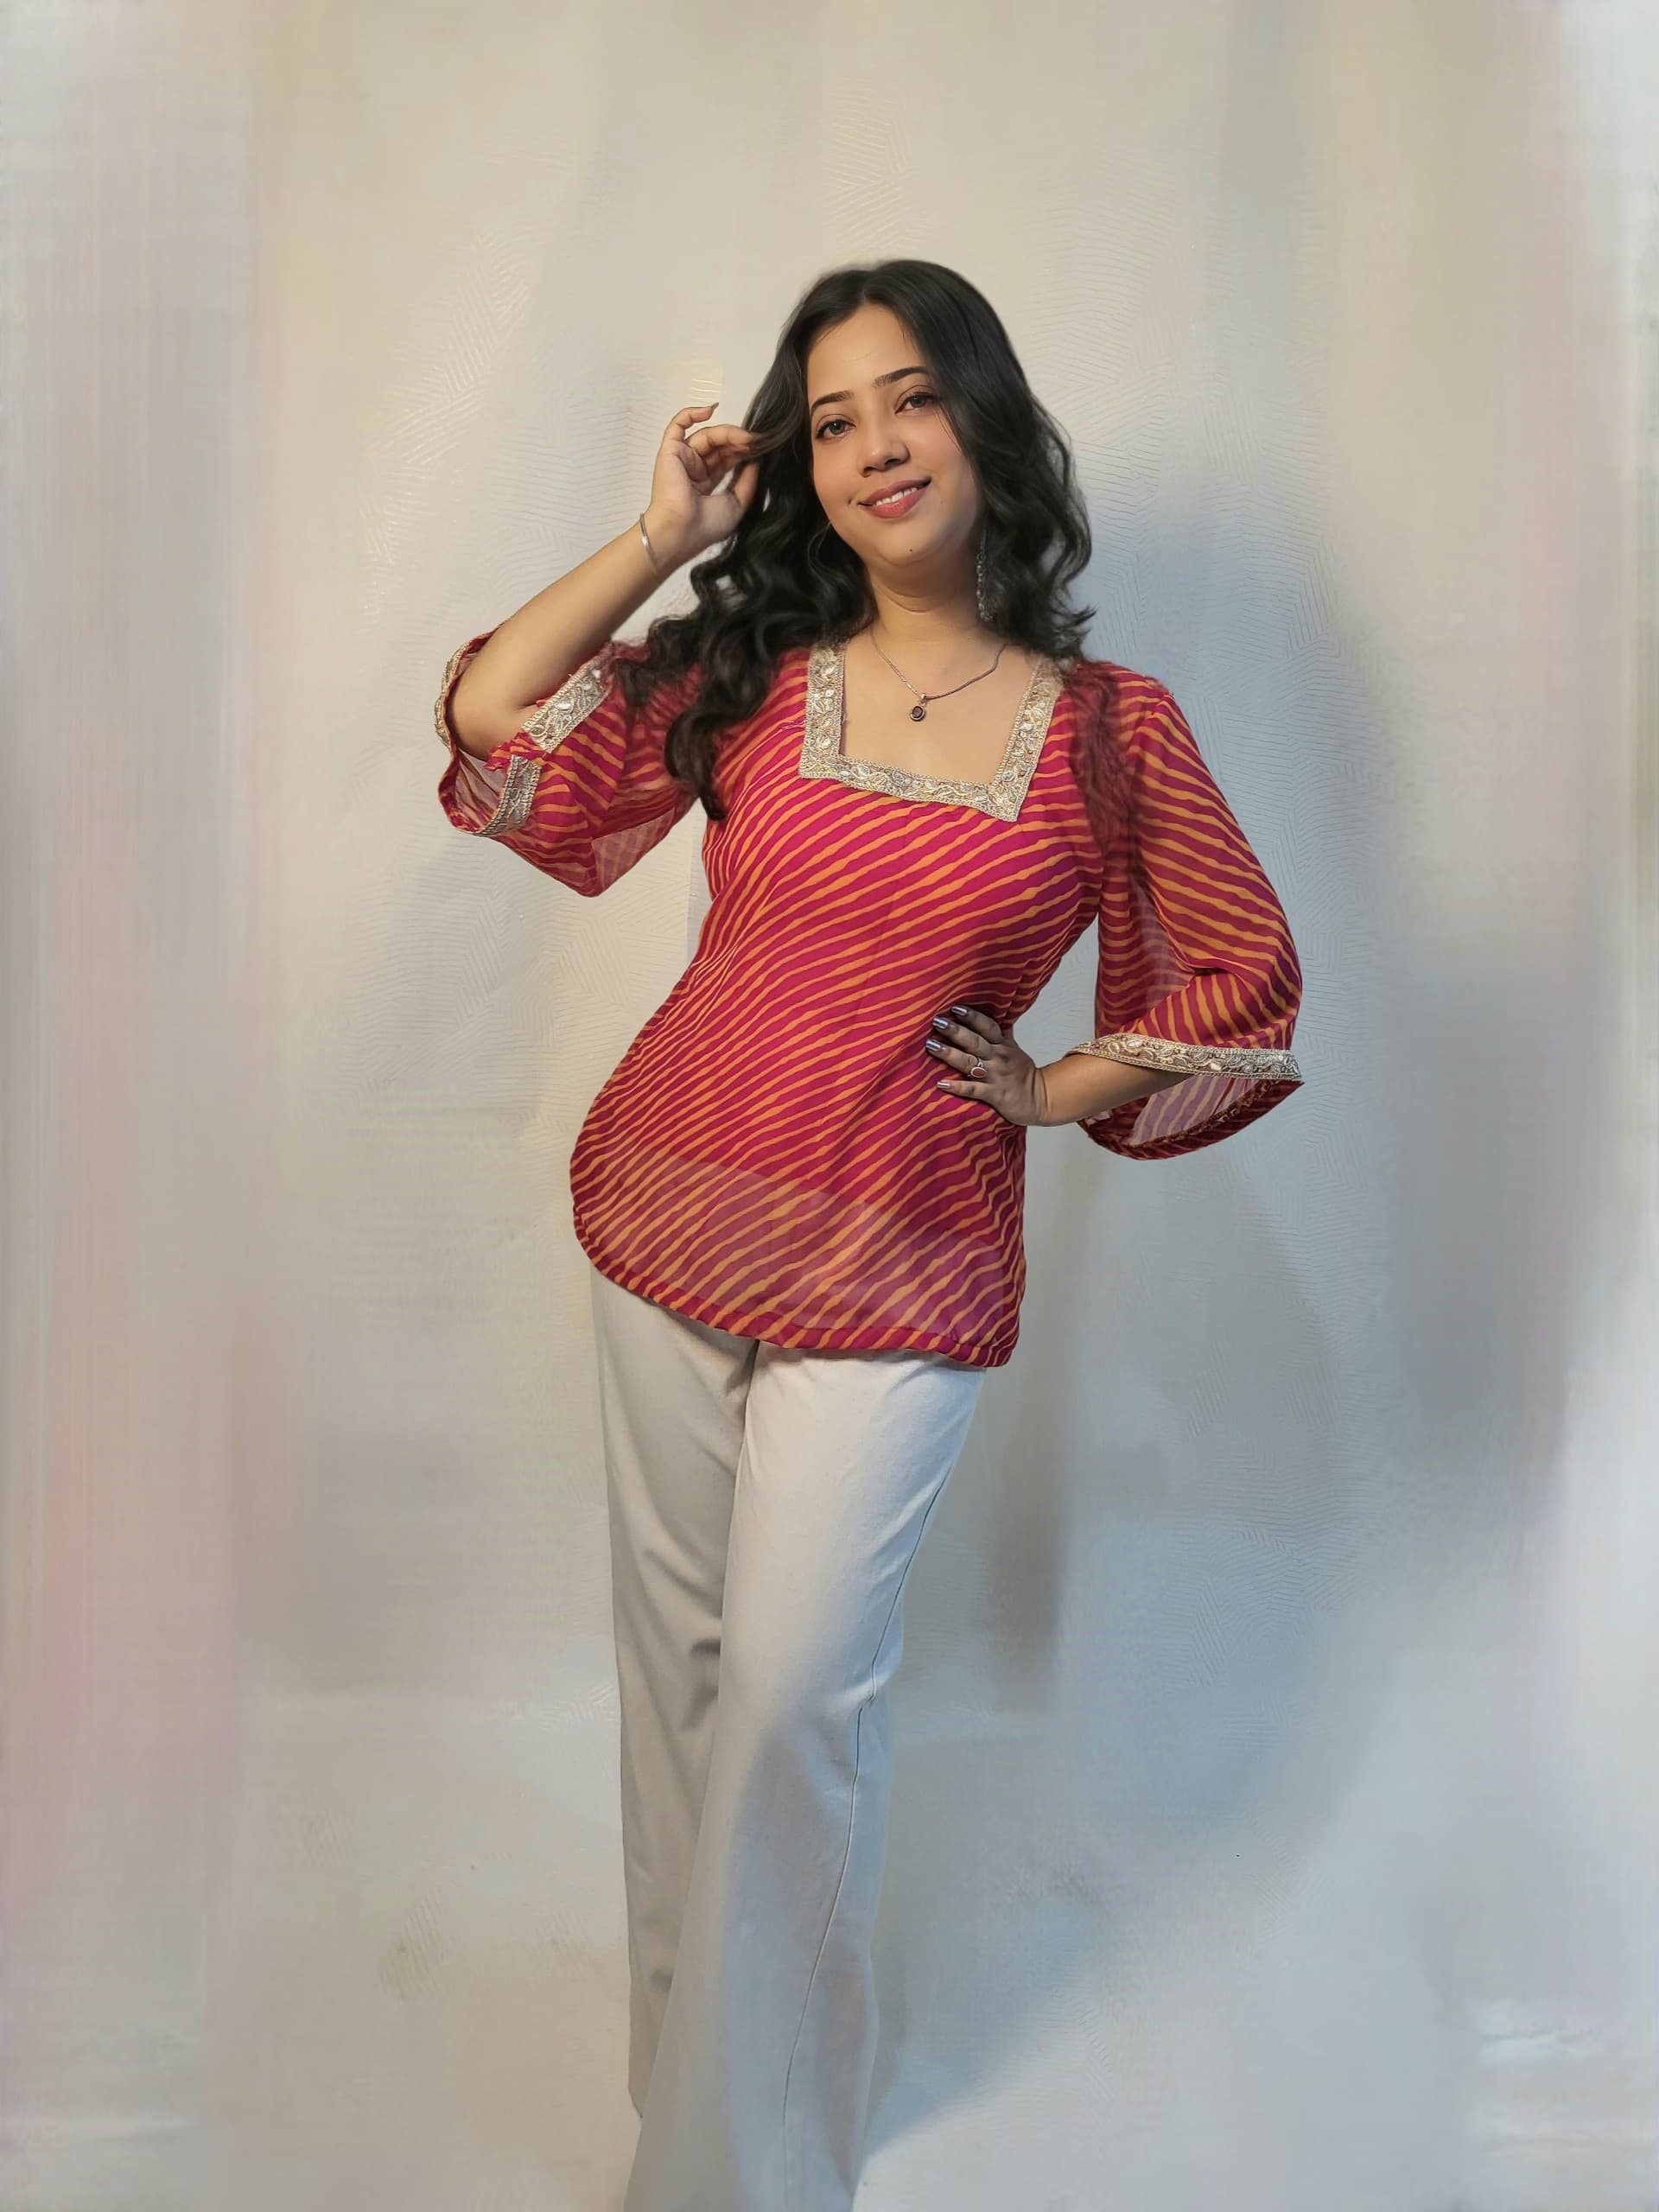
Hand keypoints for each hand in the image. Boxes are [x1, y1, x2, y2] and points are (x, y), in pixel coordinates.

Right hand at [643, 403, 760, 566]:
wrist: (681, 531)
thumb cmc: (704, 526)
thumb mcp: (737, 503)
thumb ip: (747, 481)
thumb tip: (756, 461)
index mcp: (706, 483)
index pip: (727, 458)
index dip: (743, 451)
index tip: (761, 447)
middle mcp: (693, 470)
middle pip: (719, 445)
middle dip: (738, 441)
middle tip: (756, 441)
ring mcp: (682, 459)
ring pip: (707, 436)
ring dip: (727, 433)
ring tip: (746, 438)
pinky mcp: (670, 451)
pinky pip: (678, 425)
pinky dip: (691, 414)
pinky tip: (710, 410)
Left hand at [925, 1004, 1051, 1126]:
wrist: (1040, 1099)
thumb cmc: (1023, 1074)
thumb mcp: (1015, 1049)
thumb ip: (1002, 1033)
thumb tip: (997, 1013)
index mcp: (1002, 1045)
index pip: (987, 1026)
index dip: (972, 1017)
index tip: (955, 1007)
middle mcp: (998, 1058)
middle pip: (975, 1042)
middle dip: (956, 1031)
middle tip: (937, 1021)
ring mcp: (995, 1076)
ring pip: (970, 1063)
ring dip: (950, 1054)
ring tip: (931, 1045)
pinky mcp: (994, 1095)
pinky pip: (973, 1090)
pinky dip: (958, 1087)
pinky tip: (941, 1084)